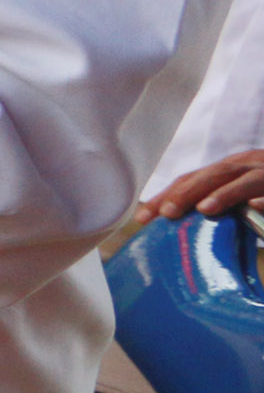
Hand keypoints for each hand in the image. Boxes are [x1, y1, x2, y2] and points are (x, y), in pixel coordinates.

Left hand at [146, 149, 263, 220]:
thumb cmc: (263, 189)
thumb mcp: (241, 191)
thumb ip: (219, 205)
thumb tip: (183, 226)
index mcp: (230, 168)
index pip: (192, 179)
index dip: (167, 196)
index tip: (142, 218)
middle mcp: (248, 166)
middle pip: (214, 175)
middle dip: (187, 193)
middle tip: (166, 213)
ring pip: (246, 180)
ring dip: (223, 193)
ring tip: (204, 208)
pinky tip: (254, 204)